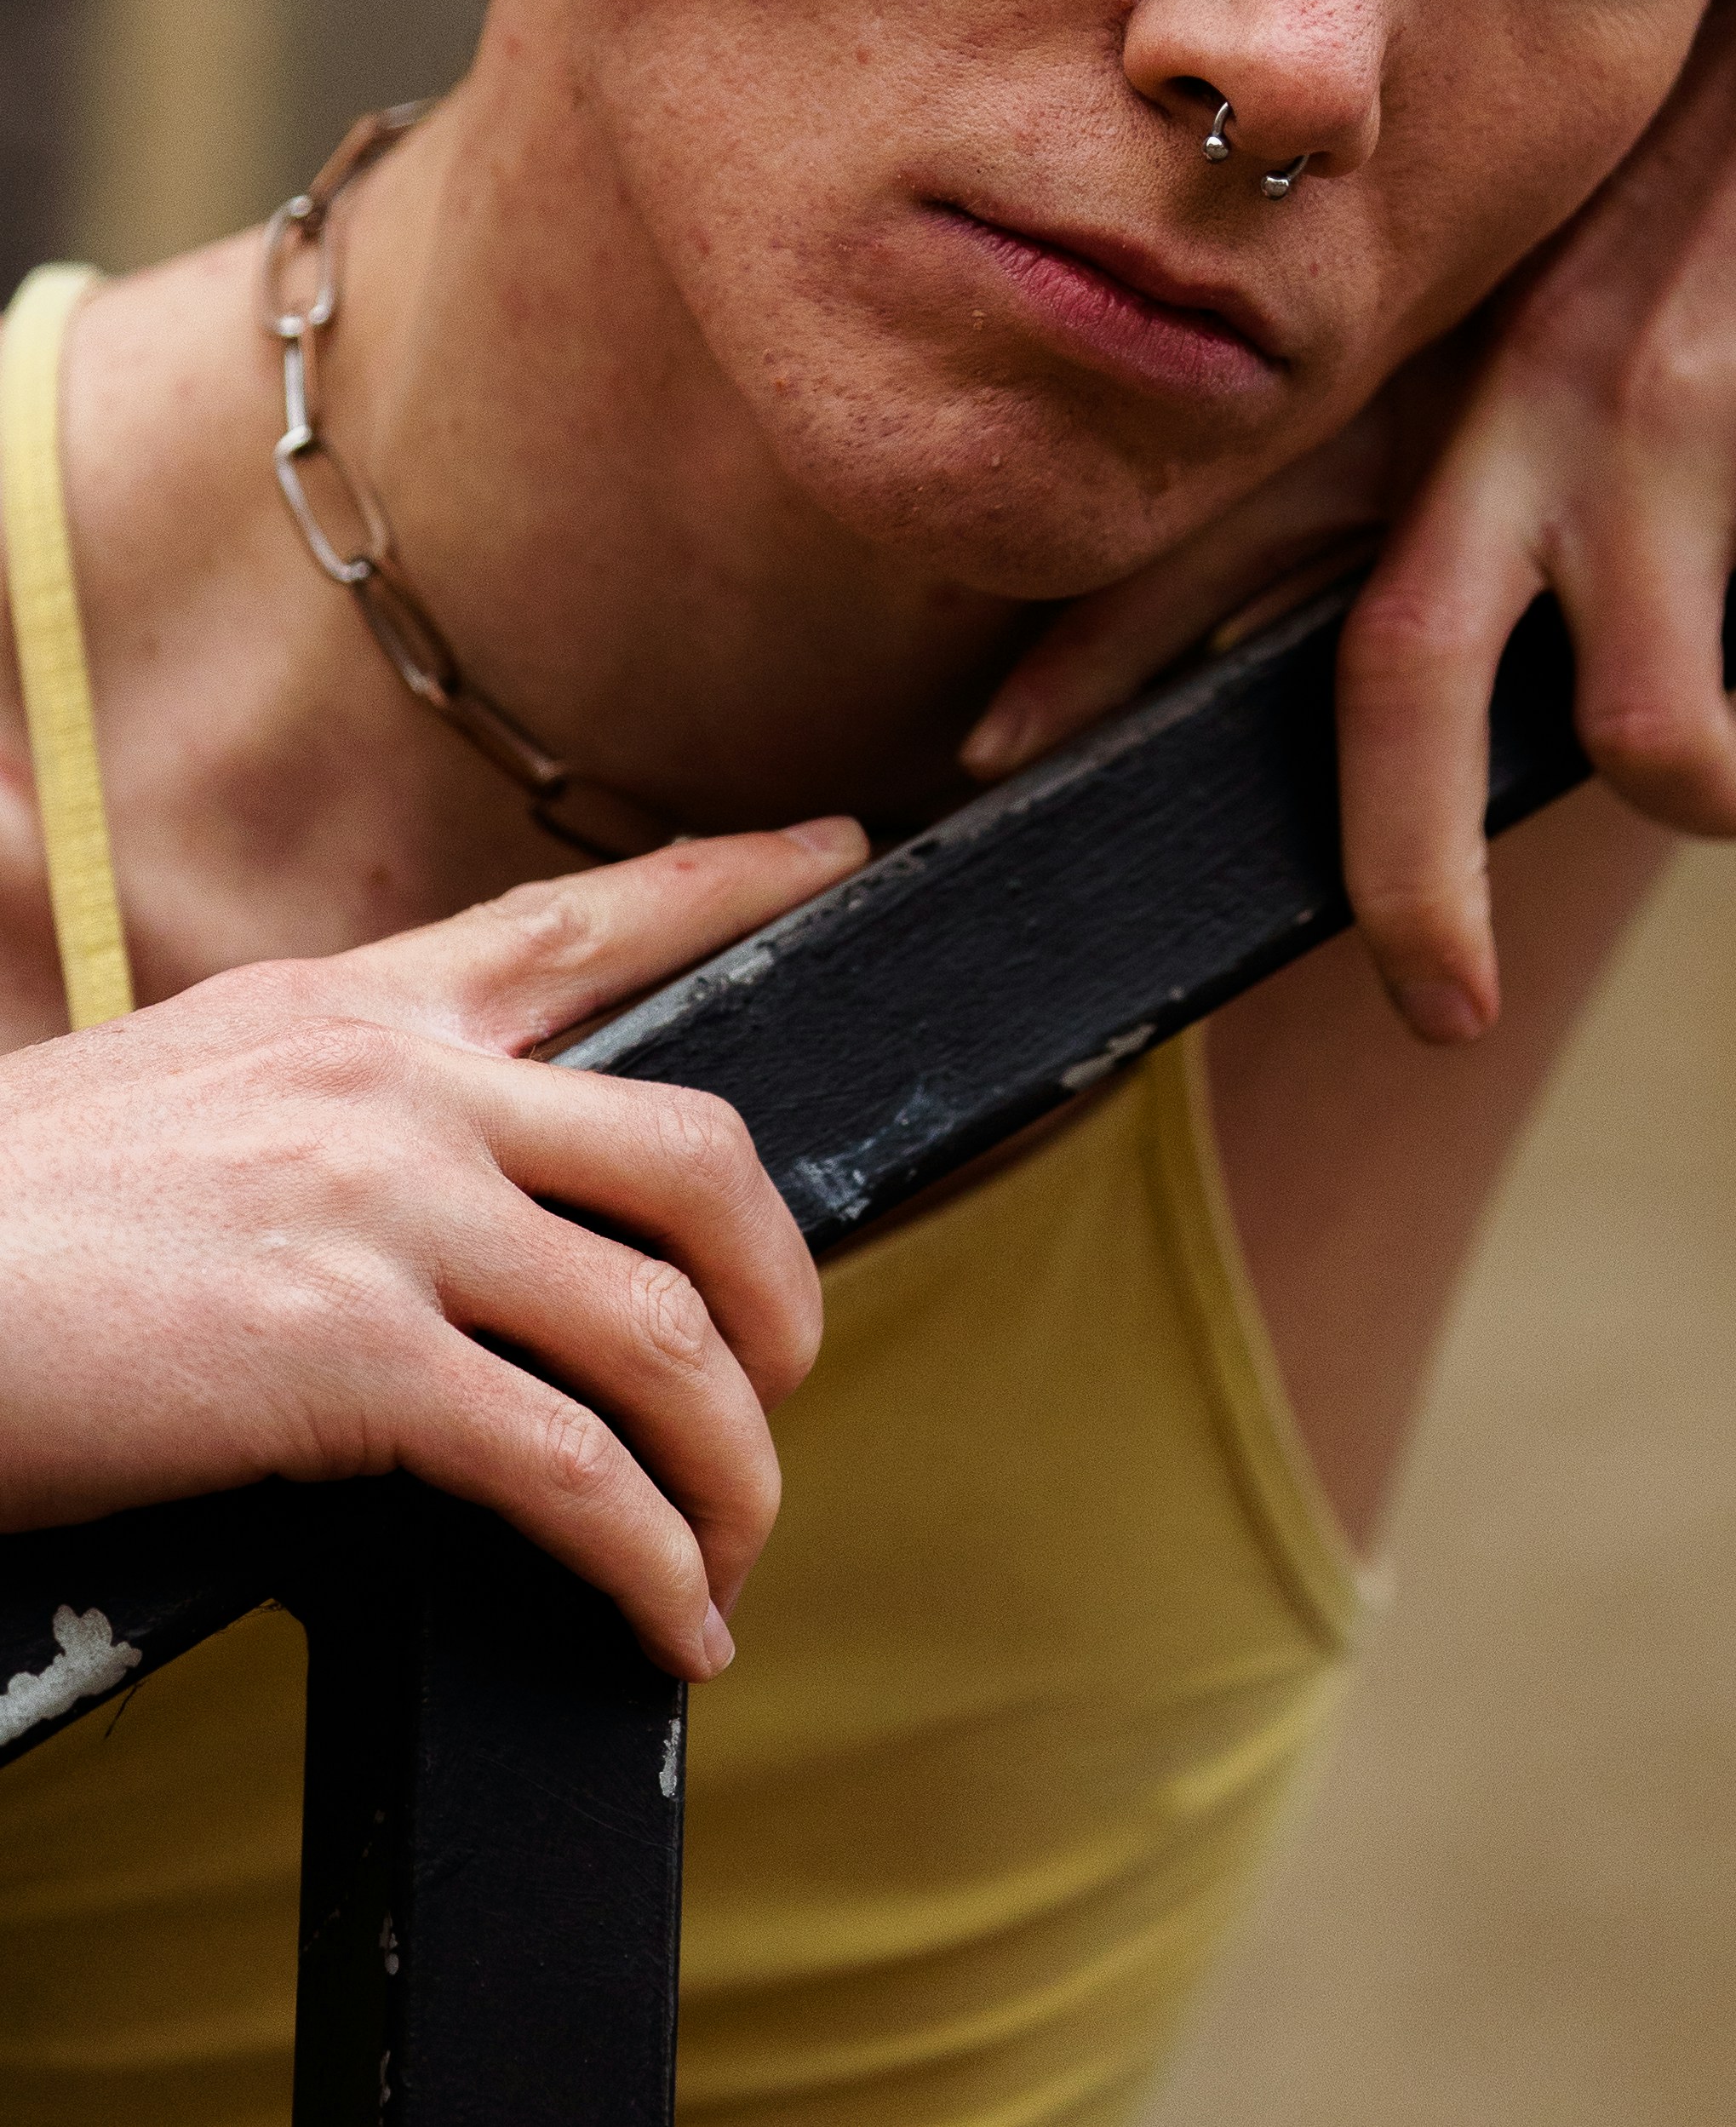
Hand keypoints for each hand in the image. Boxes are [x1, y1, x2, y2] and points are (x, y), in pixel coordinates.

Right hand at [0, 820, 860, 1675]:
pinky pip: (575, 1471)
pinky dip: (651, 1561)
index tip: (833, 846)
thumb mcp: (171, 1098)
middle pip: (696, 1154)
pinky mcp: (352, 1363)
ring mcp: (383, 1218)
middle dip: (781, 1284)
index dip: (728, 879)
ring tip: (729, 1553)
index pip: (575, 922)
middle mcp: (395, 1089)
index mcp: (344, 1012)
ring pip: (664, 1333)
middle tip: (783, 1376)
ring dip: (731, 1466)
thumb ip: (311, 1110)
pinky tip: (668, 1620)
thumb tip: (418, 1184)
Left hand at [969, 0, 1735, 1040]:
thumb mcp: (1592, 230)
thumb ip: (1520, 388)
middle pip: (1404, 686)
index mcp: (1458, 340)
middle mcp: (1532, 389)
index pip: (1231, 510)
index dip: (1103, 644)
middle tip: (1447, 1006)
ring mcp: (1679, 412)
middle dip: (1403, 884)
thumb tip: (1502, 582)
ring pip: (1652, 725)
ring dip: (1723, 790)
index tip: (992, 756)